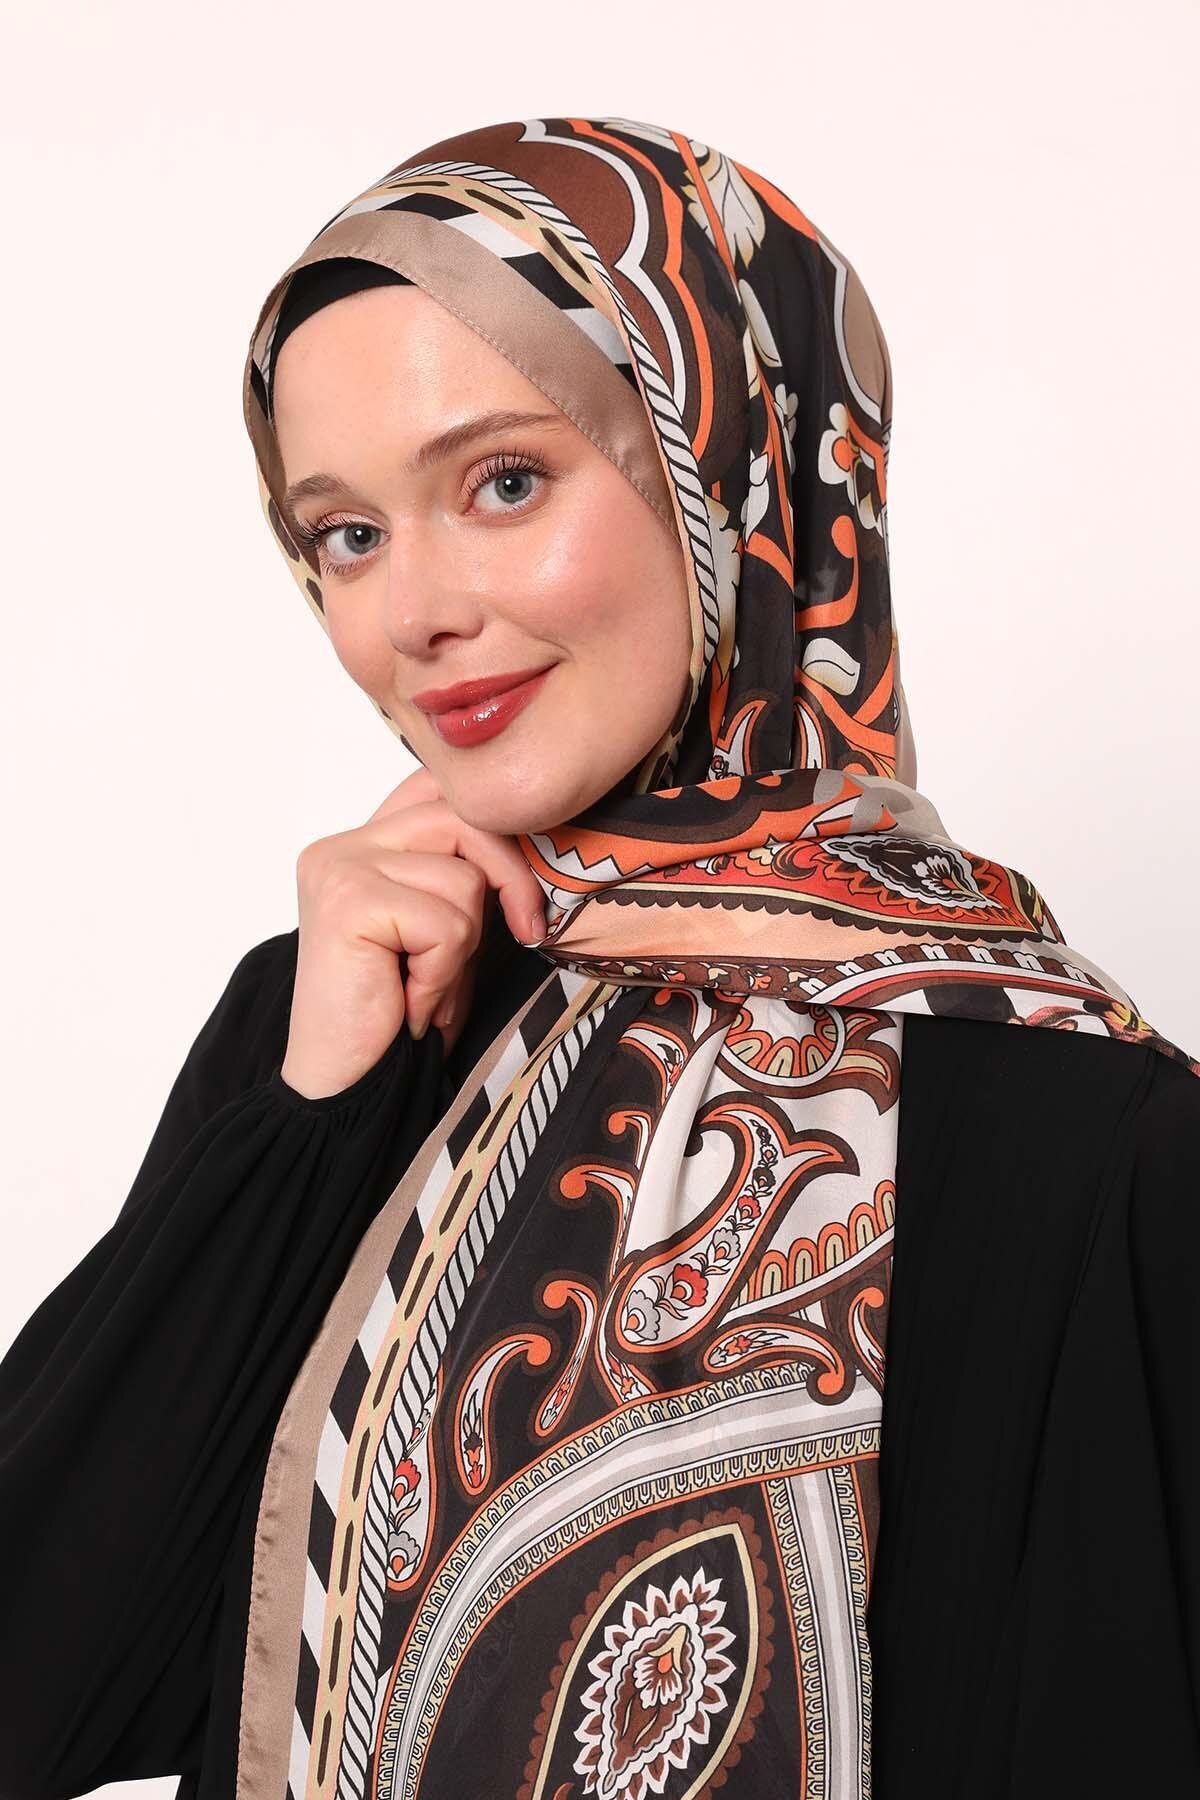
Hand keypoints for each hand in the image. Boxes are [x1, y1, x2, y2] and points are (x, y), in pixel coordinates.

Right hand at [279, 767, 546, 1099]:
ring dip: (463, 948)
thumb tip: (539, 840)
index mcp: (362, 843)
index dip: (496, 830)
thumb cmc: (397, 1015)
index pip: (441, 790)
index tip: (524, 891)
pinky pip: (445, 924)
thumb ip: (468, 878)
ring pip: (463, 879)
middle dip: (510, 880)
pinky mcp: (347, 902)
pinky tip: (408, 1002)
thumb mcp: (445, 931)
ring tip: (426, 987)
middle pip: (464, 817)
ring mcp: (340, 868)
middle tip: (527, 935)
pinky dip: (442, 974)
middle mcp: (343, 846)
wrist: (345, 1086)